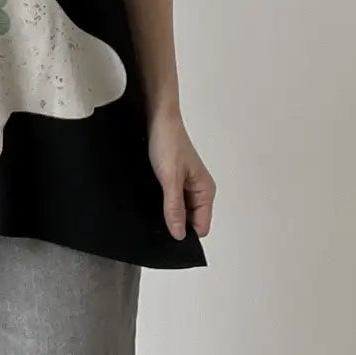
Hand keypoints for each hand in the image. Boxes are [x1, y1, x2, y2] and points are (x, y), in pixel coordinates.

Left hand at [148, 110, 215, 240]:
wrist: (157, 117)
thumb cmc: (168, 142)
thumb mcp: (170, 179)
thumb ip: (174, 208)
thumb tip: (179, 235)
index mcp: (205, 191)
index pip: (201, 227)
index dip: (186, 234)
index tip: (166, 237)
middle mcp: (198, 190)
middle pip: (190, 221)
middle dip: (175, 224)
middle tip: (154, 224)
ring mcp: (185, 185)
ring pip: (179, 210)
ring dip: (167, 213)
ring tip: (151, 211)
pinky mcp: (173, 179)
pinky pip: (170, 199)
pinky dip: (162, 202)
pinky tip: (150, 200)